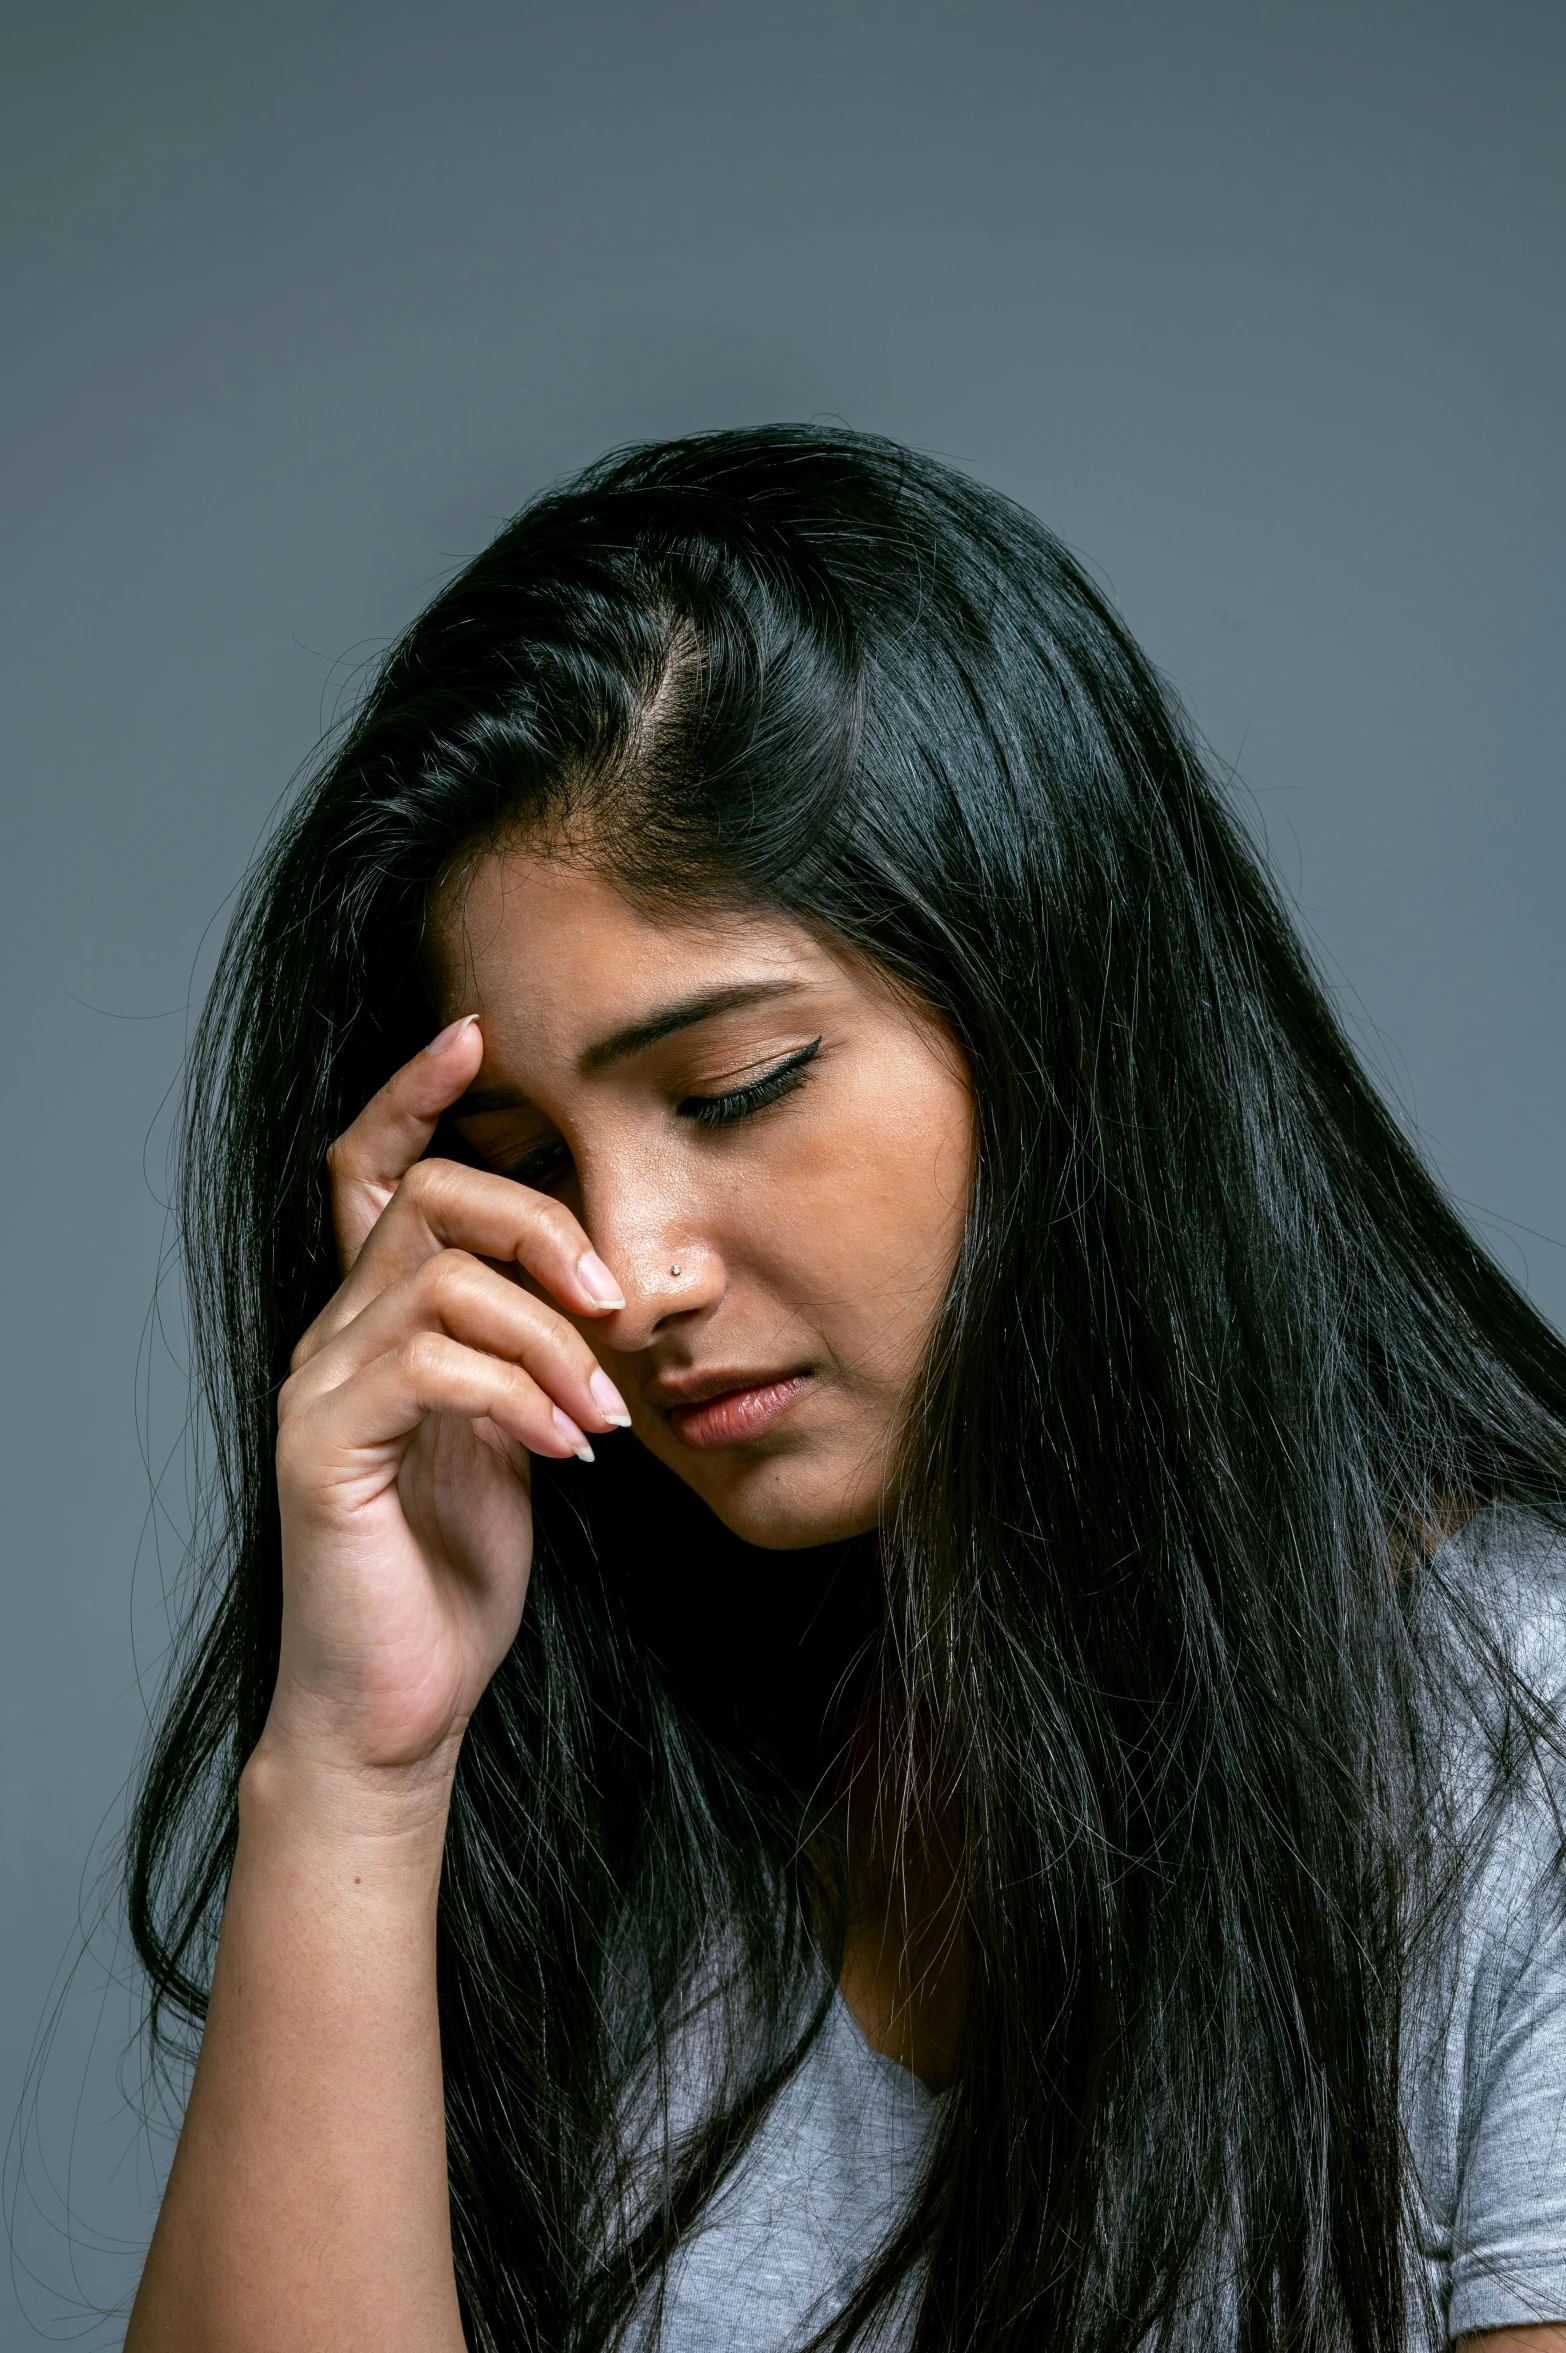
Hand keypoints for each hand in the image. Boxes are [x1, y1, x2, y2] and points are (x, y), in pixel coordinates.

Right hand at [262, 1016, 629, 1787]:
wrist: (397, 1702)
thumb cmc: (457, 1570)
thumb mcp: (517, 1433)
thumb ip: (534, 1351)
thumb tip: (610, 1287)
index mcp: (377, 1321)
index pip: (371, 1169)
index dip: (415, 1091)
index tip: (482, 1036)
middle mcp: (332, 1338)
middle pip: (427, 1199)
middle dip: (537, 1222)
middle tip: (612, 1300)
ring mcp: (318, 1391)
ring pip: (440, 1277)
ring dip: (551, 1336)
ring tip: (602, 1414)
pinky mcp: (324, 1451)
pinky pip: (432, 1366)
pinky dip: (521, 1396)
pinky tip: (568, 1453)